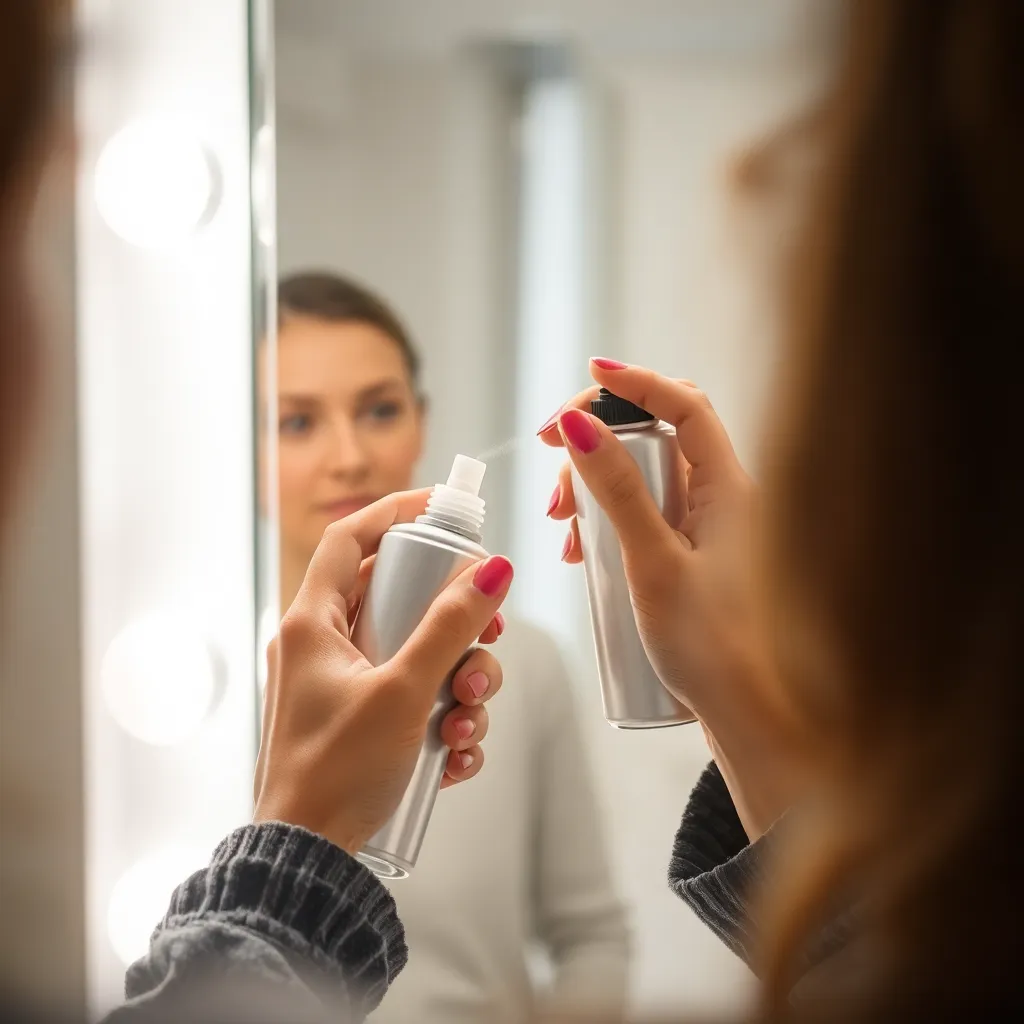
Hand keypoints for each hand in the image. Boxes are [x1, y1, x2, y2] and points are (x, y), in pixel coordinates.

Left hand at [253, 489, 513, 853]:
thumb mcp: (403, 691)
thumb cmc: (336, 772)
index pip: (351, 538)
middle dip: (456, 624)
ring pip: (419, 653)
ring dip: (460, 683)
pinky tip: (456, 755)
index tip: (444, 507)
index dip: (396, 511)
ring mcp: (345, 686)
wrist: (308, 860)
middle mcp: (326, 647)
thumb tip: (492, 571)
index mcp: (314, 624)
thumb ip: (449, 628)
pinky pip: (416, 698)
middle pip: (403, 600)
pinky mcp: (363, 722)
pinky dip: (443, 719)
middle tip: (490, 637)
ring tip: (466, 721)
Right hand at [540, 359, 804, 836]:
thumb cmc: (715, 650)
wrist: (752, 717)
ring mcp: (708, 529)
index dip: (636, 380)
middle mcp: (724, 499)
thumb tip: (580, 424)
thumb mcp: (652, 563)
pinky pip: (645, 515)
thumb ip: (616, 492)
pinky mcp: (692, 557)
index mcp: (730, 488)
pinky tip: (581, 554)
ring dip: (595, 484)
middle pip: (658, 435)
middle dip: (598, 438)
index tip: (587, 372)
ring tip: (563, 527)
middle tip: (552, 461)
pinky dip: (607, 519)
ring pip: (645, 477)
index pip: (685, 404)